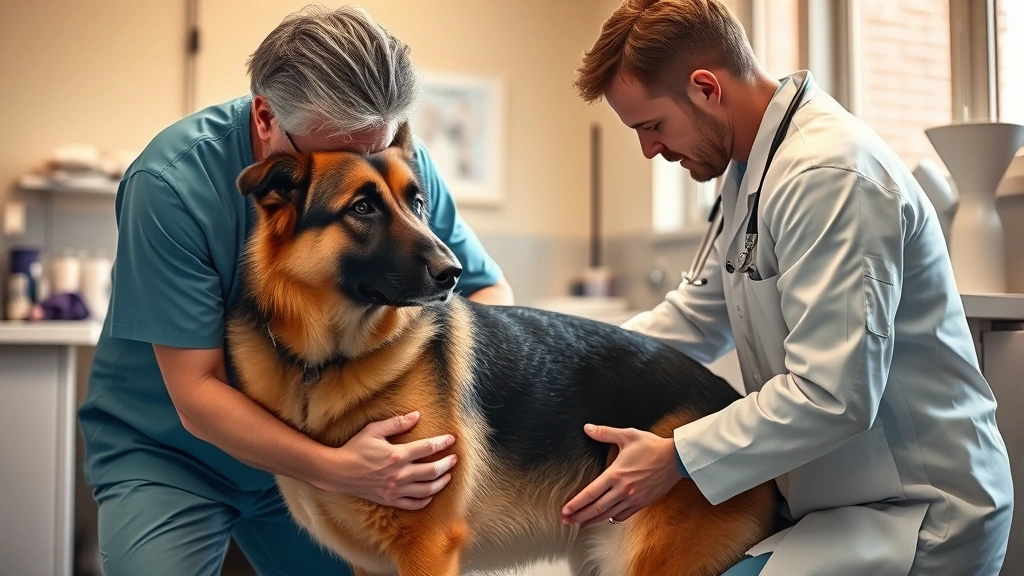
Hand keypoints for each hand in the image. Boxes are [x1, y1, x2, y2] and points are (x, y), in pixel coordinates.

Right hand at [315, 411, 457, 509]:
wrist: (338, 472)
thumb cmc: (355, 448)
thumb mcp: (374, 430)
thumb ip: (397, 423)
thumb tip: (416, 415)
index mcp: (397, 455)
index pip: (427, 448)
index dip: (443, 443)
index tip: (452, 439)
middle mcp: (399, 474)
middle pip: (432, 471)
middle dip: (447, 464)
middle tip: (454, 459)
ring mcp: (396, 489)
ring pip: (427, 489)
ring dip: (441, 482)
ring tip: (448, 475)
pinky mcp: (390, 500)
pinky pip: (413, 504)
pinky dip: (425, 500)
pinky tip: (431, 494)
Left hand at [561, 424, 682, 526]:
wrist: (676, 458)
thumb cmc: (652, 446)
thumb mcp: (627, 435)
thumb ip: (605, 433)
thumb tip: (588, 428)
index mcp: (616, 474)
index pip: (590, 493)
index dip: (576, 504)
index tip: (565, 510)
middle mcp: (623, 490)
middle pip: (596, 508)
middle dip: (579, 516)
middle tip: (567, 521)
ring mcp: (633, 498)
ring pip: (608, 515)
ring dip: (593, 520)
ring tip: (581, 523)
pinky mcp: (642, 503)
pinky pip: (624, 516)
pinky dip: (612, 519)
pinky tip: (605, 519)